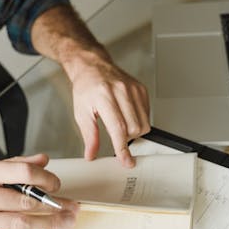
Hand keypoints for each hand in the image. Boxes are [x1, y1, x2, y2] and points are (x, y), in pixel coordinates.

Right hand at [0, 154, 77, 228]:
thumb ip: (13, 166)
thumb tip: (43, 160)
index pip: (20, 172)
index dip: (45, 178)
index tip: (56, 185)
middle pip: (24, 202)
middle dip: (54, 206)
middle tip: (71, 209)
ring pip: (19, 224)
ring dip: (48, 225)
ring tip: (64, 223)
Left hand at [69, 50, 149, 166]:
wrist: (93, 67)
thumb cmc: (86, 88)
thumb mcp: (81, 113)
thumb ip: (89, 136)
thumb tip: (91, 154)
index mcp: (104, 97)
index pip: (118, 129)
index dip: (123, 149)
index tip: (126, 161)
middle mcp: (121, 91)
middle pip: (134, 128)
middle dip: (127, 139)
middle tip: (116, 134)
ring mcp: (134, 89)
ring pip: (144, 124)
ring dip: (134, 131)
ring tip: (121, 123)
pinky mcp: (142, 89)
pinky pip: (147, 114)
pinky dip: (139, 121)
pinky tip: (127, 115)